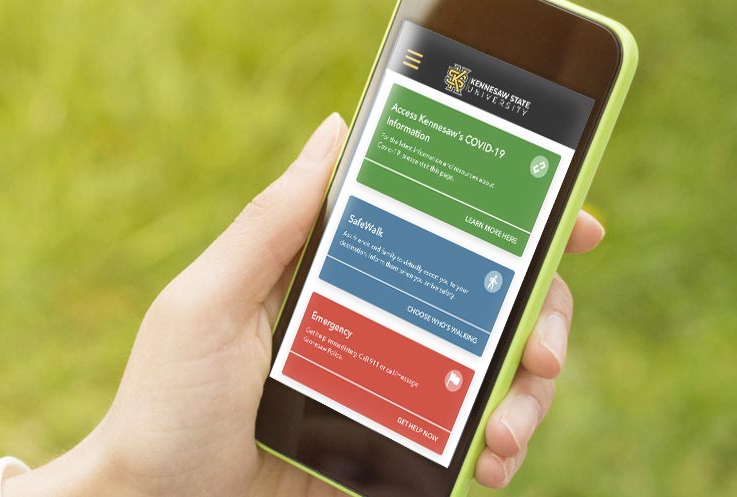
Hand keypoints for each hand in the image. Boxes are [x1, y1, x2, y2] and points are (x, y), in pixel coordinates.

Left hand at [3, 114, 605, 496]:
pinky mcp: (391, 455)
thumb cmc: (163, 404)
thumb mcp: (206, 304)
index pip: (434, 233)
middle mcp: (371, 328)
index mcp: (331, 278)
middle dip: (539, 320)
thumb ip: (271, 224)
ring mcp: (386, 394)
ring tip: (507, 429)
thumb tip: (335, 131)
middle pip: (488, 305)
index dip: (510, 222)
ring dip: (525, 397)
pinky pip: (467, 445)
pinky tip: (491, 462)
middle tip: (540, 349)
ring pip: (493, 378)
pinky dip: (496, 450)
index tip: (572, 223)